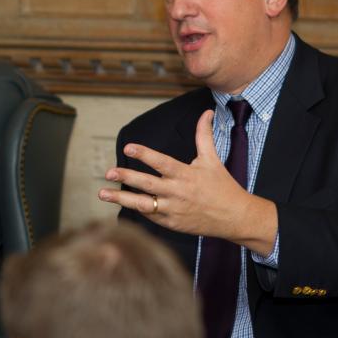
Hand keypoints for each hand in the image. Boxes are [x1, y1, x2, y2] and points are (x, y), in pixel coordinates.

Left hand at [98, 110, 276, 253]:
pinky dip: (136, 209)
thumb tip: (206, 113)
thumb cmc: (222, 186)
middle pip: (147, 184)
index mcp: (186, 175)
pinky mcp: (171, 224)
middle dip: (127, 177)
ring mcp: (173, 210)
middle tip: (109, 172)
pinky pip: (150, 216)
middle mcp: (177, 192)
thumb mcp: (213, 159)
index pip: (162, 162)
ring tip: (102, 194)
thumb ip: (204, 136)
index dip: (145, 154)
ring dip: (121, 199)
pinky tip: (122, 202)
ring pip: (143, 204)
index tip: (128, 147)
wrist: (234, 217)